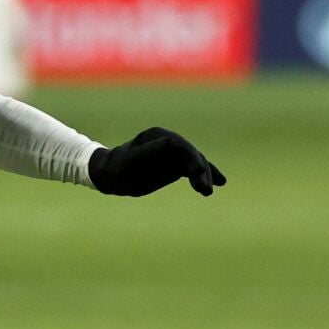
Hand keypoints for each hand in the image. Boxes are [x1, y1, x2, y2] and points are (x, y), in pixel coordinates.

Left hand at [89, 128, 226, 196]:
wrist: (110, 174)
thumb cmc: (119, 166)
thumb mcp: (133, 160)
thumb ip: (152, 151)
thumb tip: (172, 142)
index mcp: (159, 136)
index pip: (181, 146)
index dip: (191, 158)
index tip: (196, 171)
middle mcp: (170, 143)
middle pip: (191, 155)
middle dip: (200, 171)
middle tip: (204, 188)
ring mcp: (174, 155)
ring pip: (195, 164)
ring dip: (204, 177)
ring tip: (207, 192)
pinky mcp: (175, 166)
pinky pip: (192, 171)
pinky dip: (204, 177)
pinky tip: (217, 185)